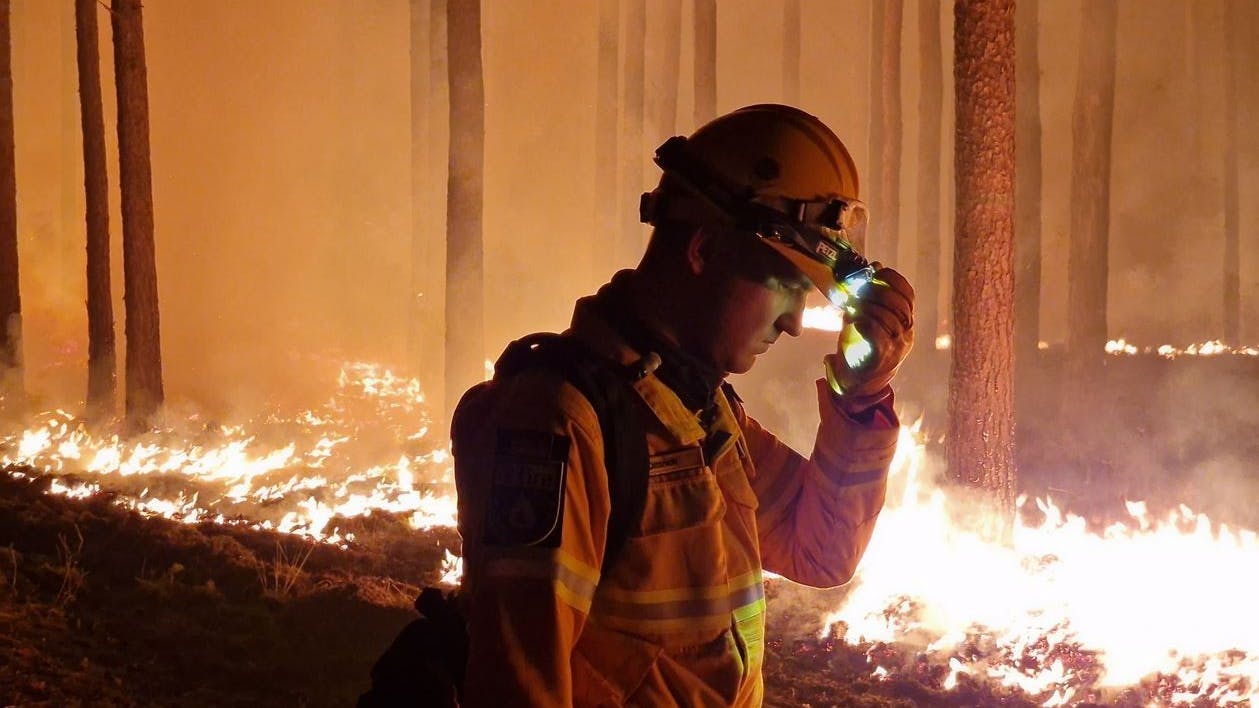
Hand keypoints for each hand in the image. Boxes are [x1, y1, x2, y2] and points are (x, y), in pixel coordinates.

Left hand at [824, 266, 914, 412]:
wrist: (857, 384)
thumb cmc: (861, 347)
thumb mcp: (867, 317)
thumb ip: (871, 295)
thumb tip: (875, 267)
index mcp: (905, 323)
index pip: (908, 295)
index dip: (893, 280)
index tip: (876, 272)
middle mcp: (906, 335)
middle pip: (898, 305)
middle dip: (876, 292)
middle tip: (858, 290)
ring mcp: (896, 348)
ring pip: (887, 318)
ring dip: (866, 307)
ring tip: (852, 306)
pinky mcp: (881, 359)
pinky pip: (877, 336)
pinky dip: (864, 324)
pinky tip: (854, 321)